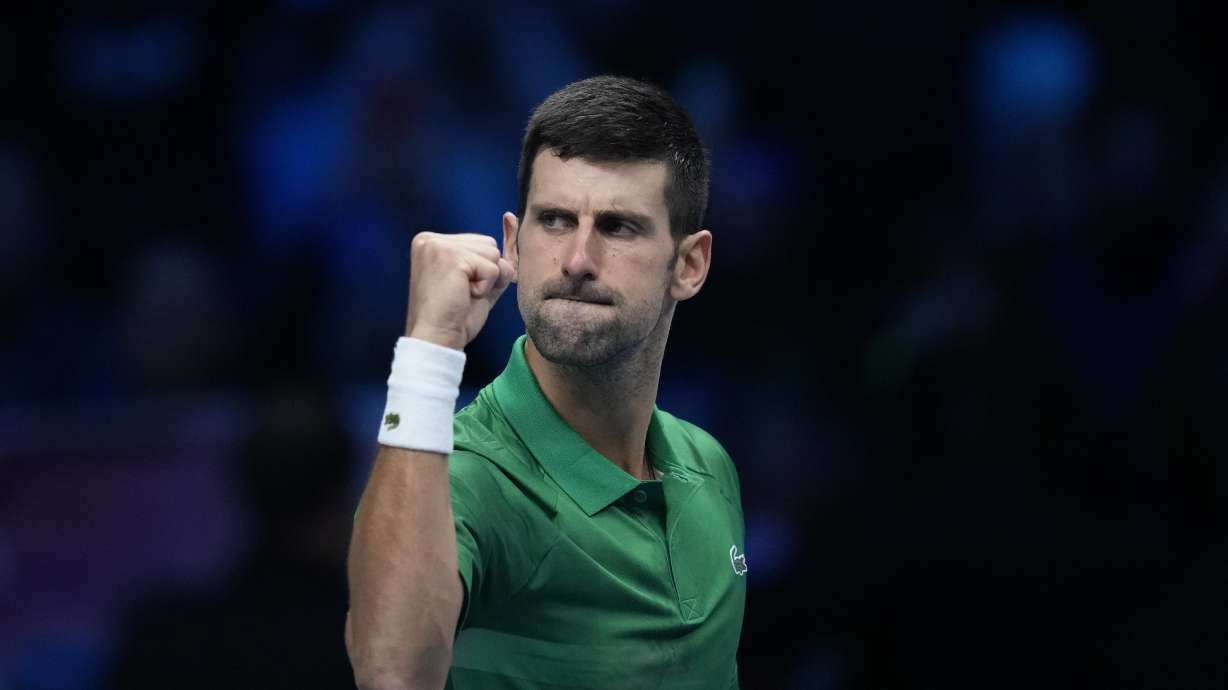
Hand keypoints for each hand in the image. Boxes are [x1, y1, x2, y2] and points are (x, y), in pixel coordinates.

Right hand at [404, 232, 516, 349]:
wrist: (437, 339)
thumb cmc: (455, 316)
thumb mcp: (476, 281)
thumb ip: (491, 259)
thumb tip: (512, 228)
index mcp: (431, 241)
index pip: (481, 243)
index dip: (483, 271)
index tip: (459, 289)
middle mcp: (430, 238)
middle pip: (489, 245)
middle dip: (486, 273)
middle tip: (462, 294)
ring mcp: (438, 245)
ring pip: (493, 254)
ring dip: (486, 281)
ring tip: (463, 294)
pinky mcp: (451, 257)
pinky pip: (493, 268)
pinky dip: (486, 288)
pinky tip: (464, 296)